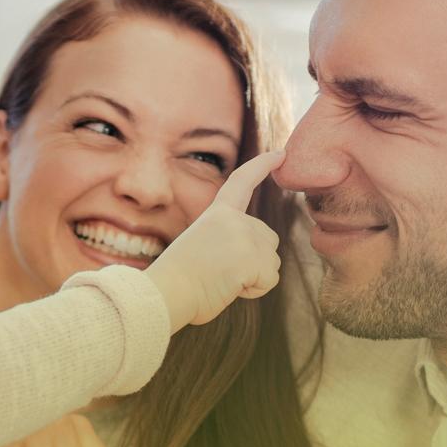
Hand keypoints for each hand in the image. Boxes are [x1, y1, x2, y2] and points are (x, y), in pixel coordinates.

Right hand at [146, 149, 285, 328]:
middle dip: (255, 260)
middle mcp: (235, 219)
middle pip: (268, 238)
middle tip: (219, 271)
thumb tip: (254, 264)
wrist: (165, 292)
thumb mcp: (202, 247)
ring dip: (253, 277)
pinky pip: (269, 280)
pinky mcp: (254, 257)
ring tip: (222, 280)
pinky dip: (253, 290)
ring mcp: (246, 236)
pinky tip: (229, 288)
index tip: (281, 153)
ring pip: (272, 262)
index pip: (242, 182)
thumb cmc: (177, 280)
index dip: (262, 166)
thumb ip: (229, 242)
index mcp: (217, 213)